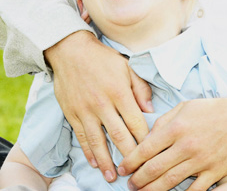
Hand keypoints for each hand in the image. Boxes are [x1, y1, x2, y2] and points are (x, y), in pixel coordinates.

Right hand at [45, 31, 153, 181]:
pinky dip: (88, 151)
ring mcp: (86, 110)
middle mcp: (103, 104)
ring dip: (107, 161)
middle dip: (129, 155)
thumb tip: (150, 109)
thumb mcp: (127, 68)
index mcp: (120, 92)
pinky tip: (95, 162)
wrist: (72, 52)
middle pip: (119, 135)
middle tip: (136, 170)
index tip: (152, 150)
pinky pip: (81, 136)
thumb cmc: (103, 59)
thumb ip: (140, 89)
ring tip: (113, 177)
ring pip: (98, 141)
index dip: (145, 138)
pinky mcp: (72, 113)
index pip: (136, 121)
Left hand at [119, 91, 226, 190]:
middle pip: (154, 169)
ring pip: (169, 183)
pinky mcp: (214, 172)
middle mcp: (186, 145)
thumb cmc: (214, 110)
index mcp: (177, 127)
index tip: (123, 168)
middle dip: (138, 180)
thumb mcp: (186, 106)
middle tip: (130, 184)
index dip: (131, 161)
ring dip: (151, 190)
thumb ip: (164, 121)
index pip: (146, 149)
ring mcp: (201, 161)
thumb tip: (148, 137)